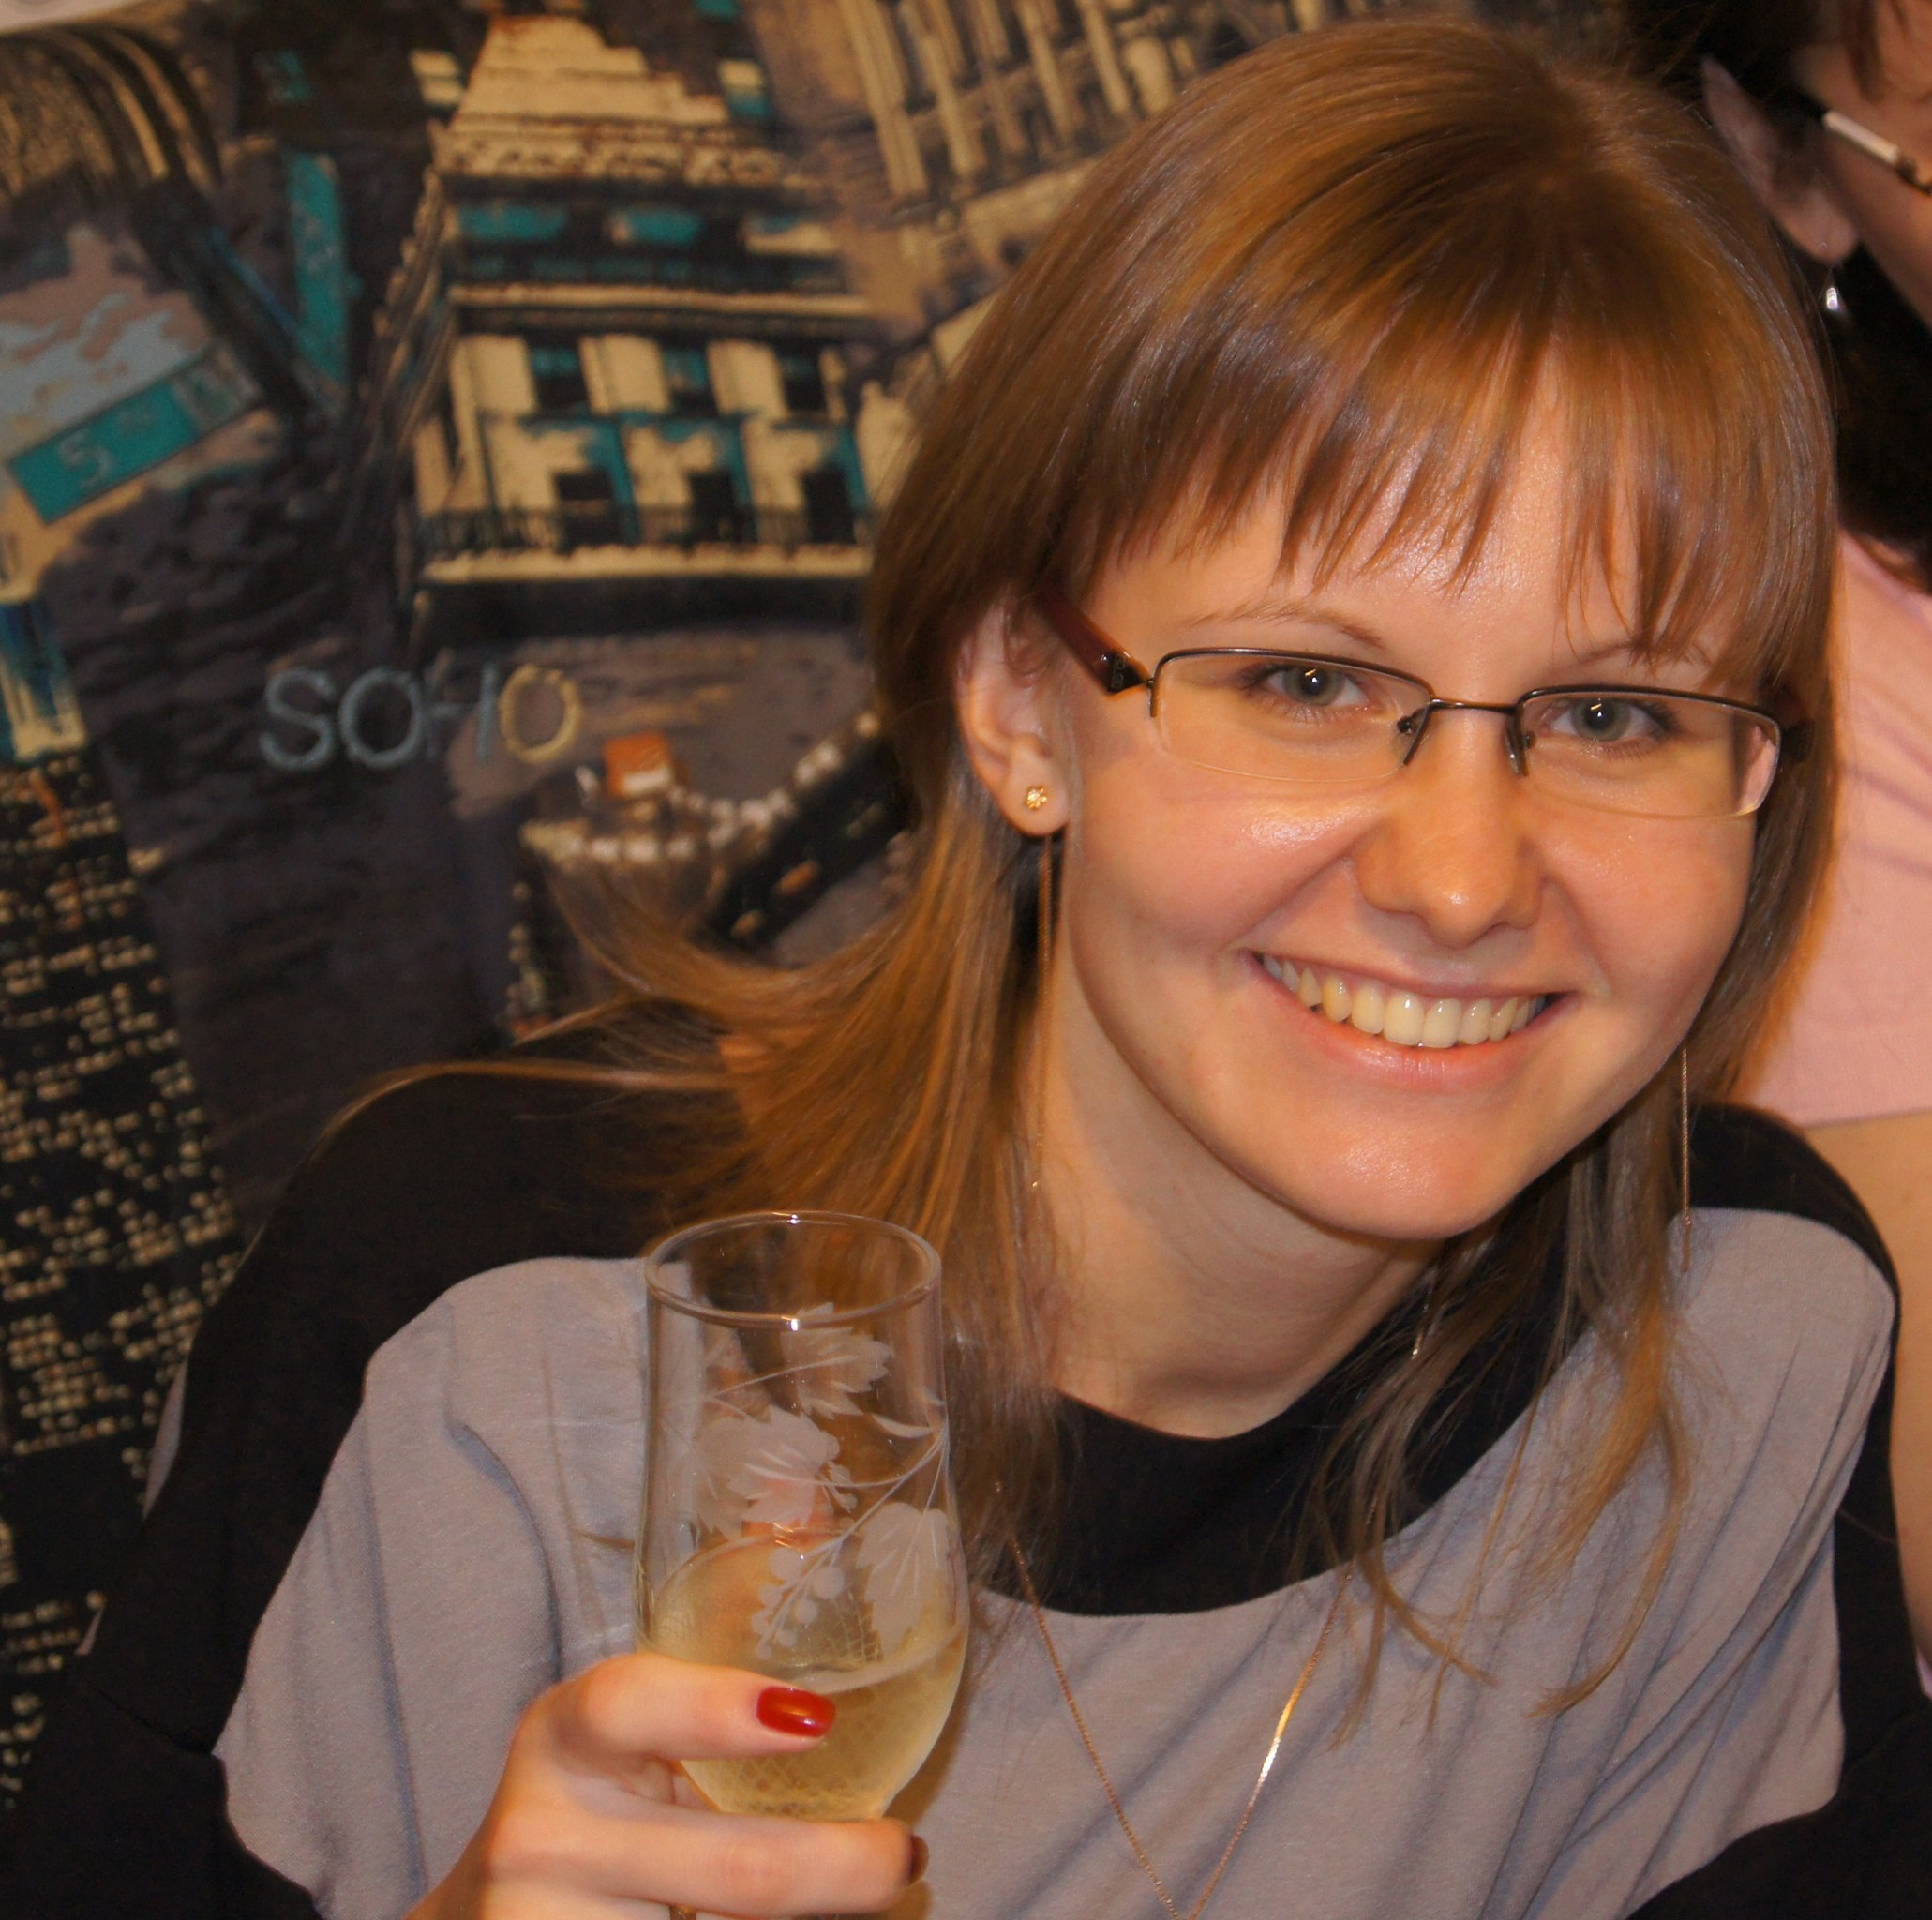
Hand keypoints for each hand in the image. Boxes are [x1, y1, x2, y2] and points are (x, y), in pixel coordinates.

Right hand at [409, 1651, 924, 1918]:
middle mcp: (545, 1835)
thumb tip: (810, 1502)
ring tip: (880, 1884)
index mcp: (564, 1735)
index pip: (628, 1708)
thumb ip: (716, 1633)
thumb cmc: (595, 1791)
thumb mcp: (629, 1717)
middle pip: (732, 1870)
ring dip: (825, 1917)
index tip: (816, 1714)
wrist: (496, 1917)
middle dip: (840, 1868)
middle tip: (905, 1853)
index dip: (719, 1709)